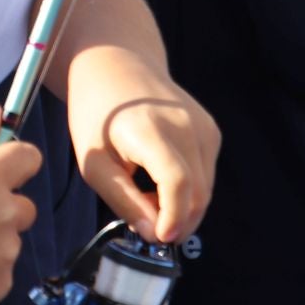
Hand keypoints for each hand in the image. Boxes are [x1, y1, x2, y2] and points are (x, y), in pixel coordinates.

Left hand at [63, 47, 217, 243]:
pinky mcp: (211, 130)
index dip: (174, 217)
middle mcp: (186, 125)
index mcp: (150, 130)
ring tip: (146, 199)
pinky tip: (159, 183)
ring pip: (207, 187)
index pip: (178, 182)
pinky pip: (207, 173)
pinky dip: (189, 189)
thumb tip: (151, 234)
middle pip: (199, 192)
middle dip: (179, 221)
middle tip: (148, 230)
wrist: (115, 65)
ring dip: (183, 207)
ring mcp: (204, 126)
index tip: (159, 238)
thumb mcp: (94, 162)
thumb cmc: (96, 114)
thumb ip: (124, 199)